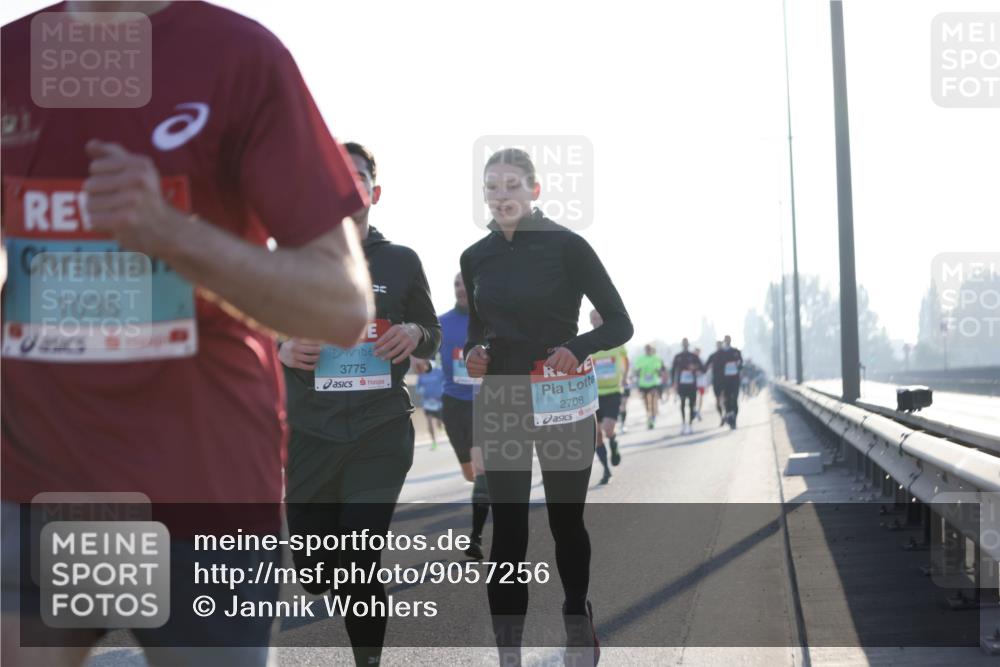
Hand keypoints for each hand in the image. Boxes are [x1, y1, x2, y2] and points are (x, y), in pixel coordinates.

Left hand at [84, 140, 181, 256]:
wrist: (166, 229)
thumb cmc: (146, 196)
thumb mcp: (137, 169)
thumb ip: (113, 153)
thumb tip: (90, 145)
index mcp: (140, 164)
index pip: (96, 167)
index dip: (102, 178)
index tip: (120, 186)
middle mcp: (139, 179)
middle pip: (90, 185)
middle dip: (98, 196)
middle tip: (117, 203)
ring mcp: (133, 200)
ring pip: (89, 203)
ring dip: (98, 211)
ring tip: (115, 213)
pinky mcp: (126, 220)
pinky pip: (93, 219)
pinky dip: (98, 224)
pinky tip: (113, 224)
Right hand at [279, 338, 322, 369]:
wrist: (279, 353)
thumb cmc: (290, 345)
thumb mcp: (295, 340)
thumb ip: (305, 341)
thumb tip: (319, 343)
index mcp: (296, 341)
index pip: (310, 342)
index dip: (318, 343)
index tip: (323, 343)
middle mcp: (295, 349)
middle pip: (311, 350)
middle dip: (318, 350)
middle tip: (321, 350)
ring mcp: (295, 357)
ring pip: (310, 359)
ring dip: (316, 358)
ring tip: (318, 356)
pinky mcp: (295, 364)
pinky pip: (306, 366)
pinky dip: (313, 366)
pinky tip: (315, 364)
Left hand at [374, 323, 420, 363]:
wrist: (416, 330)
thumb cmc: (401, 331)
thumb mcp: (395, 328)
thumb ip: (387, 334)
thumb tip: (376, 343)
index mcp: (396, 328)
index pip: (385, 336)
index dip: (379, 343)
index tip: (373, 348)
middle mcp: (402, 334)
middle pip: (390, 344)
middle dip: (381, 350)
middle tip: (375, 354)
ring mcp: (408, 340)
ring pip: (397, 350)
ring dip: (388, 355)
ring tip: (382, 358)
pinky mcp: (412, 346)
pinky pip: (404, 354)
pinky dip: (398, 359)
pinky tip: (393, 362)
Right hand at [465, 345, 489, 377]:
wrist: (471, 356)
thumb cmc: (477, 352)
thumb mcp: (480, 349)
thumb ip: (483, 352)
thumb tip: (485, 358)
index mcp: (471, 357)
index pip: (482, 362)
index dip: (486, 361)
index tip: (487, 359)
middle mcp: (468, 364)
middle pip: (481, 368)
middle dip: (485, 366)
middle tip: (486, 363)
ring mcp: (468, 369)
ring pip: (479, 372)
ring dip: (484, 370)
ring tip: (484, 366)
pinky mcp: (470, 374)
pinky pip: (477, 376)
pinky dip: (481, 374)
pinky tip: (481, 370)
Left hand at [544, 346, 579, 373]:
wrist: (579, 346)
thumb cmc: (565, 351)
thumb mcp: (557, 350)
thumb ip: (551, 355)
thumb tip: (546, 361)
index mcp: (559, 352)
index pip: (551, 363)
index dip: (550, 365)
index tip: (552, 364)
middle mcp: (565, 355)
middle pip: (557, 368)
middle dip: (557, 369)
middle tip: (559, 366)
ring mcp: (571, 359)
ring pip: (564, 371)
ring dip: (563, 370)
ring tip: (564, 367)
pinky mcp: (576, 363)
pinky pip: (571, 372)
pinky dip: (570, 371)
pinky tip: (570, 368)